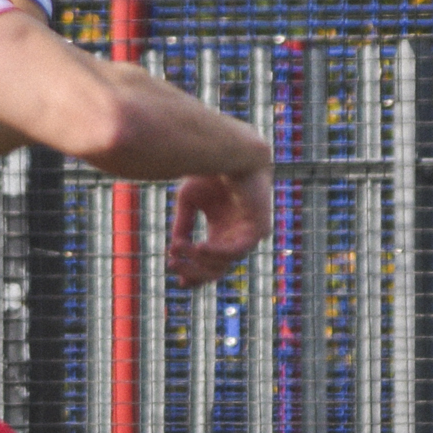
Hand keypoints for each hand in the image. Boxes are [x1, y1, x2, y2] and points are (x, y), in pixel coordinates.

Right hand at [168, 165, 273, 284]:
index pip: (209, 264)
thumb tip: (174, 250)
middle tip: (173, 266)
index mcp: (222, 231)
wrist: (233, 150)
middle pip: (216, 270)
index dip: (194, 275)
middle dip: (193, 271)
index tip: (178, 281)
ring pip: (224, 264)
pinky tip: (199, 248)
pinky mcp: (259, 229)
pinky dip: (217, 252)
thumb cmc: (211, 171)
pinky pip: (237, 251)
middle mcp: (236, 237)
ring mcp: (249, 235)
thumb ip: (182, 225)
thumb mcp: (188, 200)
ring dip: (200, 260)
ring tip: (181, 250)